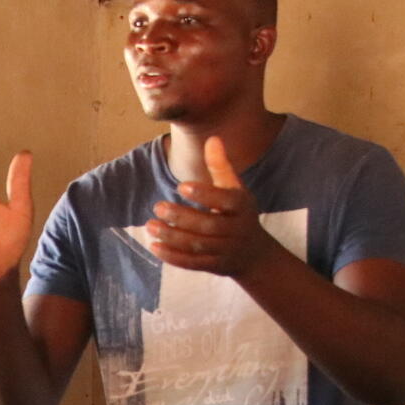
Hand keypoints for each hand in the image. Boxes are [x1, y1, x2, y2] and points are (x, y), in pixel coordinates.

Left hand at [146, 136, 278, 279]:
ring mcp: (225, 250)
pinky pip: (193, 263)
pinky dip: (173, 256)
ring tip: (150, 225)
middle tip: (158, 206)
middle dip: (181, 217)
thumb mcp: (235, 189)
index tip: (181, 186)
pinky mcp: (214, 266)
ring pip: (198, 245)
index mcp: (242, 206)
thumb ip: (221, 166)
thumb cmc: (238, 213)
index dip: (204, 194)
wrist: (254, 254)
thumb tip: (212, 138)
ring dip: (172, 237)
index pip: (226, 200)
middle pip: (208, 226)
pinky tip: (154, 246)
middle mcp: (236, 230)